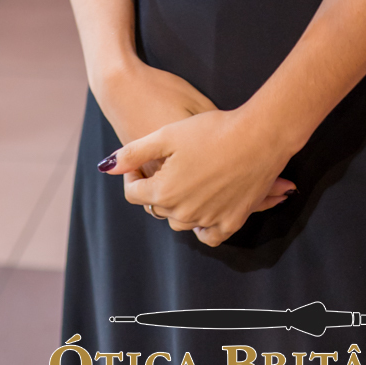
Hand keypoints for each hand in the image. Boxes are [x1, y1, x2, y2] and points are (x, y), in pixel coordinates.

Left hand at [99, 107, 295, 245]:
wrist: (258, 136)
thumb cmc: (212, 130)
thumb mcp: (167, 134)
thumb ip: (134, 152)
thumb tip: (107, 166)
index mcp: (163, 192)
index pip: (133, 194)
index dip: (132, 176)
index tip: (140, 163)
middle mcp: (182, 213)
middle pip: (157, 207)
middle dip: (157, 188)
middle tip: (168, 165)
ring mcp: (208, 221)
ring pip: (181, 221)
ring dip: (179, 204)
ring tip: (188, 178)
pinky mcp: (232, 222)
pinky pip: (208, 235)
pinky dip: (202, 225)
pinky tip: (204, 204)